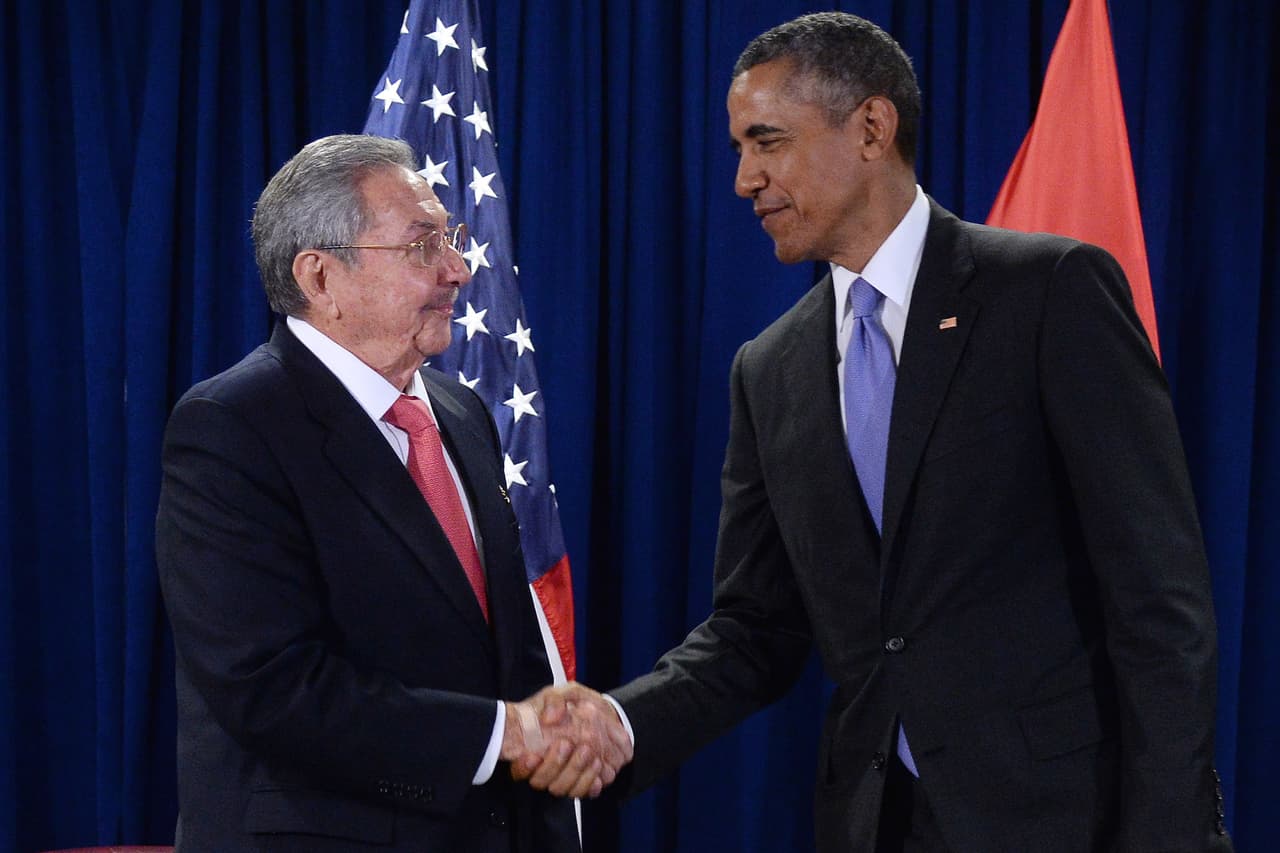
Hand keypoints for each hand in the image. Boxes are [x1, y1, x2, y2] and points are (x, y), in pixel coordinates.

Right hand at [503, 682, 632, 797]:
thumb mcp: (567, 694)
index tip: (533, 755)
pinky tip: (597, 767)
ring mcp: (565, 777)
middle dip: (553, 764)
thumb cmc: (581, 707)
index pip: (519, 769)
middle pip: (541, 780)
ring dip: (574, 772)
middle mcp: (547, 767)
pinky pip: (583, 792)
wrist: (607, 716)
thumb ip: (555, 700)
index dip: (523, 767)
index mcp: (535, 748)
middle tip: (566, 744)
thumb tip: (548, 719)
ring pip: (561, 789)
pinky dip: (589, 782)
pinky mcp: (584, 783)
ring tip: (588, 751)